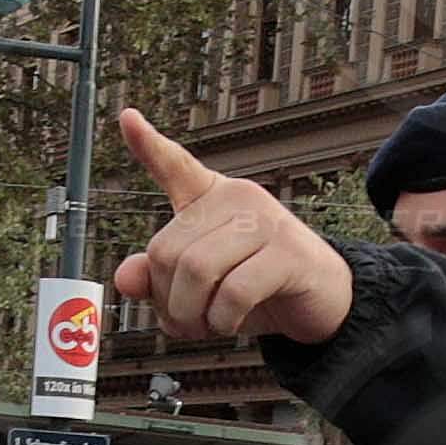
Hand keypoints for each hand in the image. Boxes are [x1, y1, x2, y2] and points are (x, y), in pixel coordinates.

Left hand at [109, 109, 355, 346]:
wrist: (321, 303)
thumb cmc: (256, 288)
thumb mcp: (201, 286)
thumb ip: (159, 278)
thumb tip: (124, 278)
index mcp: (213, 197)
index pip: (175, 165)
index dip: (148, 145)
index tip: (127, 118)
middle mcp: (239, 198)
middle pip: (167, 251)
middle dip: (167, 301)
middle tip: (185, 322)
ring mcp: (267, 221)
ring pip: (197, 270)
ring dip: (191, 315)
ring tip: (206, 326)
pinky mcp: (289, 253)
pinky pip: (233, 293)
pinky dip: (222, 320)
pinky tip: (229, 324)